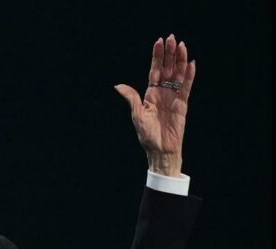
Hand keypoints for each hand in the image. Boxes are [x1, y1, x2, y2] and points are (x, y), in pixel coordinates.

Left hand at [115, 34, 195, 176]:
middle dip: (169, 53)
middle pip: (168, 69)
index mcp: (150, 94)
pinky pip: (187, 86)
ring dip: (180, 60)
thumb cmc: (147, 135)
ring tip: (181, 45)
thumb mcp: (137, 115)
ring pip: (178, 74)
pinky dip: (190, 75)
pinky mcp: (183, 104)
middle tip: (171, 38)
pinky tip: (191, 63)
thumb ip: (132, 98)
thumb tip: (118, 85)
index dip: (157, 57)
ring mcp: (174, 97)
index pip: (155, 70)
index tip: (158, 42)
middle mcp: (163, 93)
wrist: (160, 149)